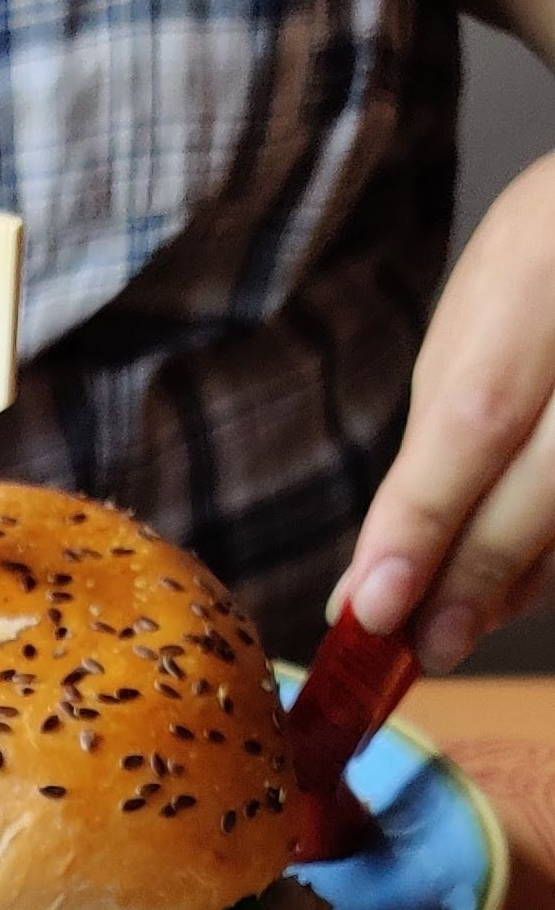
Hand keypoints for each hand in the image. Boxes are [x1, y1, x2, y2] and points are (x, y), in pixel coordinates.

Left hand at [337, 150, 554, 668]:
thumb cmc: (546, 261)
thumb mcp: (477, 324)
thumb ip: (433, 447)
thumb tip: (375, 576)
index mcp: (543, 271)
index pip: (477, 417)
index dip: (424, 522)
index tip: (372, 607)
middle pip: (545, 480)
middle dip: (471, 578)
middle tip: (416, 648)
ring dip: (515, 585)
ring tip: (453, 627)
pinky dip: (552, 562)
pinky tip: (513, 587)